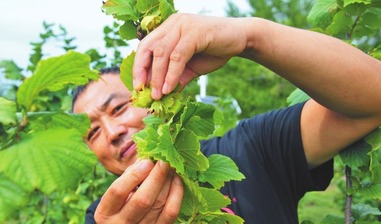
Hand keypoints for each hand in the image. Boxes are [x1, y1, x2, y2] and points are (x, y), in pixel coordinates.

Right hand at [94, 159, 182, 223]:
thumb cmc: (119, 208)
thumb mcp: (114, 197)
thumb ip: (127, 178)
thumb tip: (147, 158)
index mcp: (106, 213)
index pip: (118, 191)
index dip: (133, 175)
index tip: (147, 161)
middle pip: (142, 200)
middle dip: (156, 177)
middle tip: (164, 160)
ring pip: (158, 204)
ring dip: (167, 182)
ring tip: (170, 167)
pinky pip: (171, 212)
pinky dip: (176, 193)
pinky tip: (176, 180)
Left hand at [133, 13, 248, 99]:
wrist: (241, 38)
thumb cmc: (215, 50)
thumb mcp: (191, 66)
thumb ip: (177, 76)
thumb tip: (162, 93)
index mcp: (169, 28)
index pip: (146, 47)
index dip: (139, 66)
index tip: (138, 86)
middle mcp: (173, 24)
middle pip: (148, 48)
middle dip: (142, 71)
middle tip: (142, 91)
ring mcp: (183, 26)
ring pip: (162, 53)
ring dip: (157, 76)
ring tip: (157, 95)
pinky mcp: (194, 32)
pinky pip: (177, 56)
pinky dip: (172, 74)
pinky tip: (169, 88)